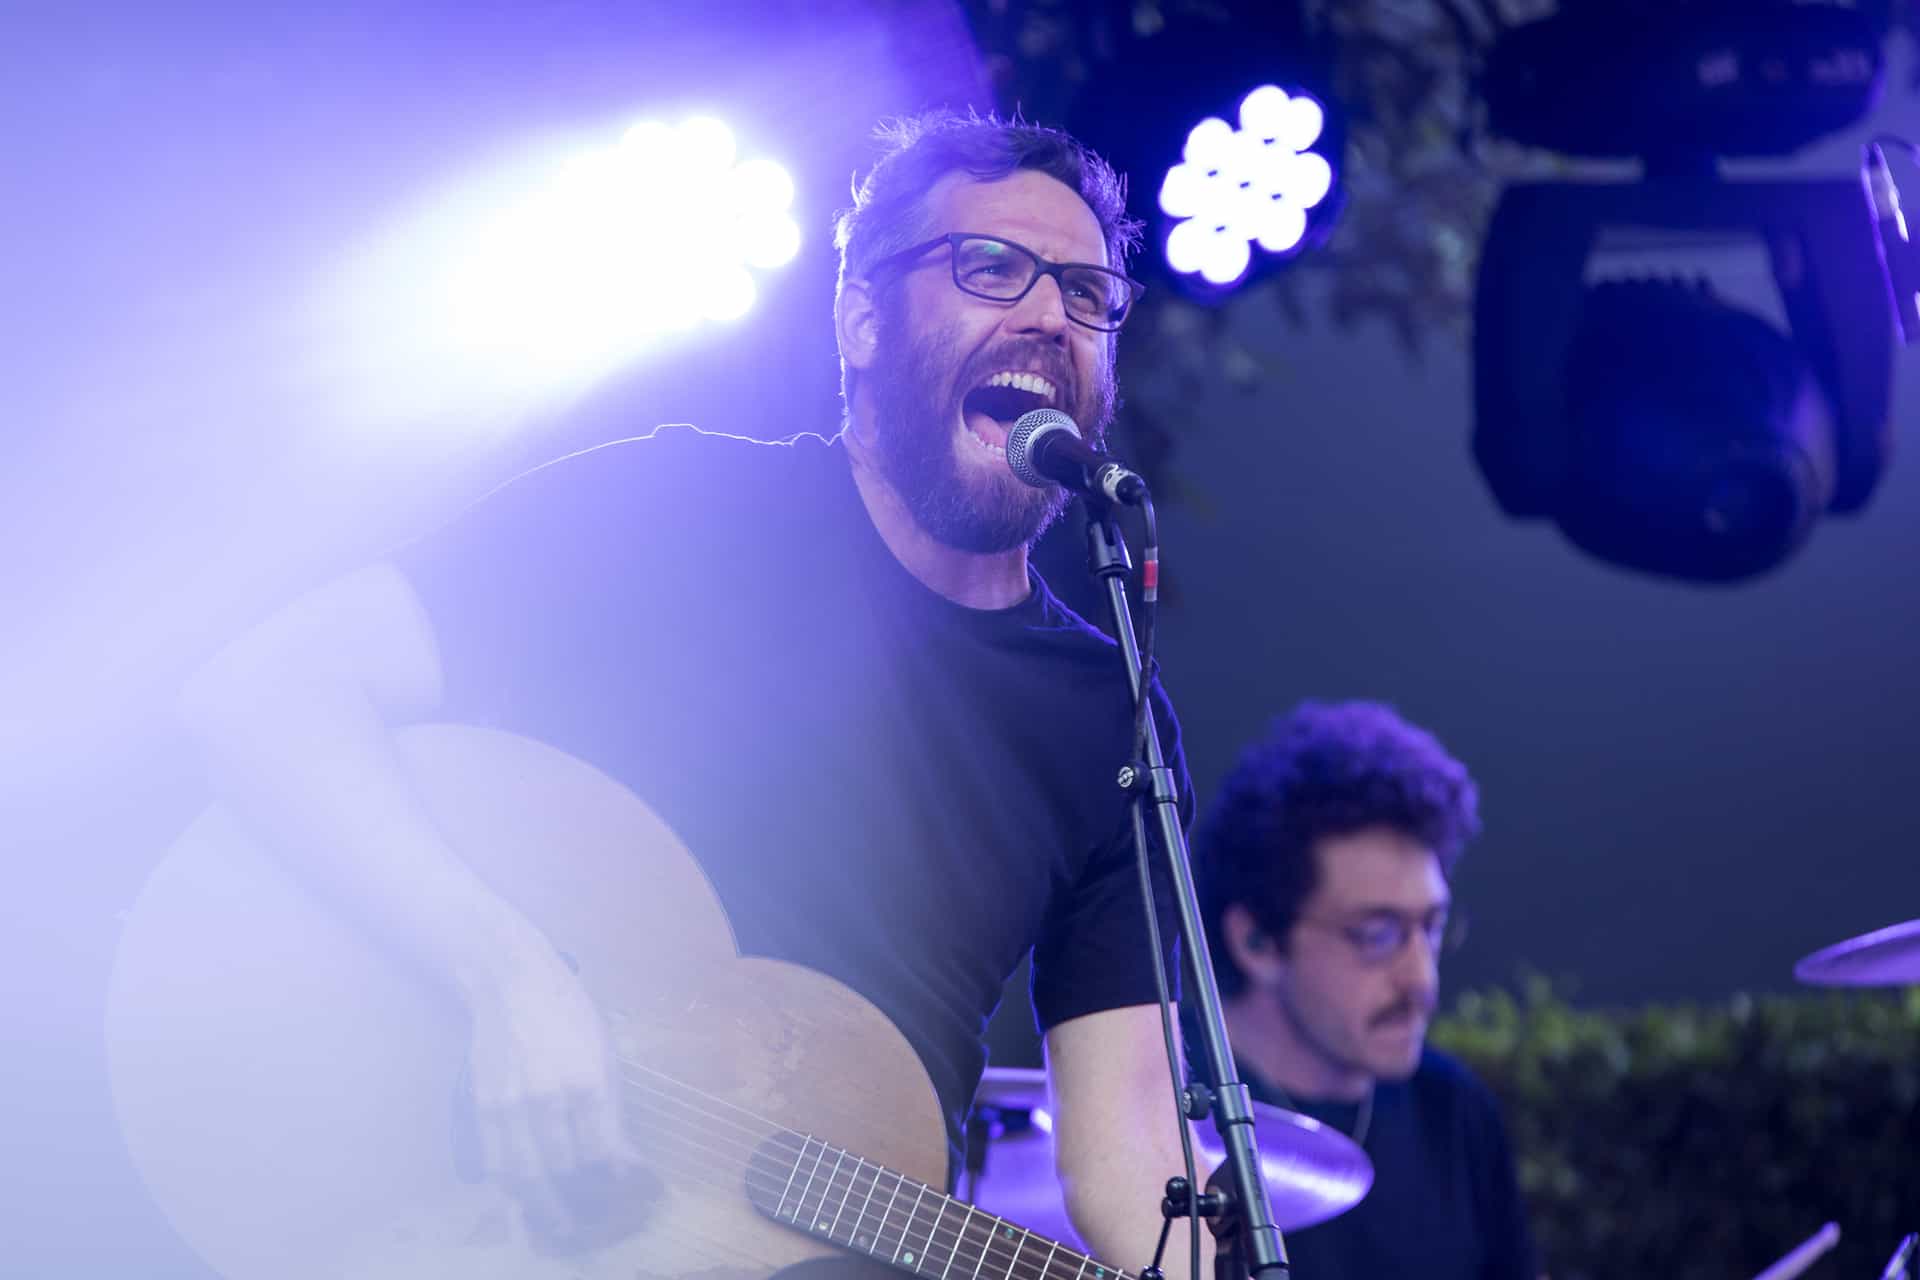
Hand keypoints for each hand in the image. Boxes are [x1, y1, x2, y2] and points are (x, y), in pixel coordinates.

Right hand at [464, 948, 641, 1235]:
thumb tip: (618, 1157)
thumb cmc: (569, 1013)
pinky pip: (498, 1163)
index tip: (635, 1190)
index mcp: (589, 1081)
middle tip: (597, 1216)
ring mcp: (511, 1105)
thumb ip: (609, 1107)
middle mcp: (549, 1098)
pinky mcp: (484, 1108)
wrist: (511, 983)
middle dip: (585, 1199)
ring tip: (561, 1225)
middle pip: (566, 1170)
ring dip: (546, 1207)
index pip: (605, 1152)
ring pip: (527, 1176)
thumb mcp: (605, 1053)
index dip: (621, 1180)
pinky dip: (513, 1189)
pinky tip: (526, 1199)